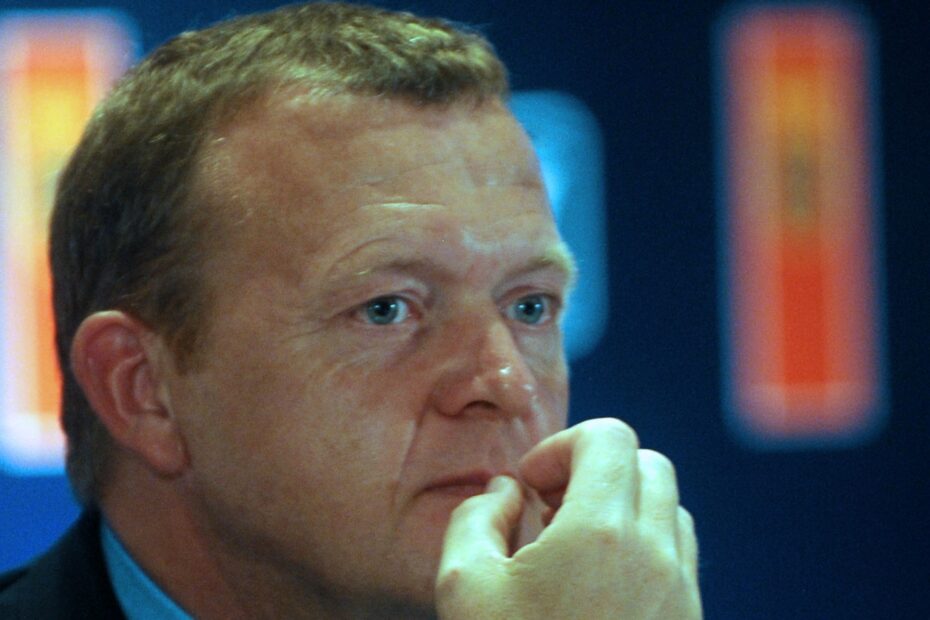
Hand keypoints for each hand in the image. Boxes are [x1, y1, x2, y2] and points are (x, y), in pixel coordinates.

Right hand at [436, 418, 701, 618]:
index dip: (562, 445)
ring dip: (624, 505)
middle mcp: (654, 552)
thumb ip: (474, 518)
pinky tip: (601, 583)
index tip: (531, 485)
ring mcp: (680, 590)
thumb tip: (503, 492)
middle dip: (596, 470)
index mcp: (601, 530)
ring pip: (669, 506)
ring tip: (576, 546)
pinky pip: (678, 554)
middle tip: (552, 510)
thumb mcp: (462, 589)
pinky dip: (644, 544)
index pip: (609, 436)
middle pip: (647, 462)